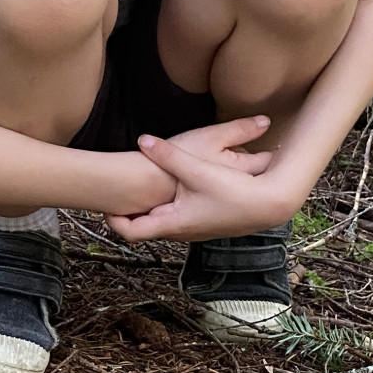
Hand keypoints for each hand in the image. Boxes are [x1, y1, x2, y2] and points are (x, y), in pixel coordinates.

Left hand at [104, 117, 295, 242]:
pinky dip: (166, 204)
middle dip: (128, 210)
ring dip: (149, 206)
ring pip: (160, 220)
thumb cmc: (234, 192)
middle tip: (114, 192)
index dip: (112, 219)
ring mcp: (192, 229)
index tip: (103, 203)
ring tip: (136, 188)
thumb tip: (143, 140)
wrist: (269, 204)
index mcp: (171, 223)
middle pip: (142, 225)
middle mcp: (179, 231)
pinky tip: (169, 187)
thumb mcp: (196, 169)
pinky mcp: (203, 222)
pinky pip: (176, 216)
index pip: (130, 231)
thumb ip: (168, 154)